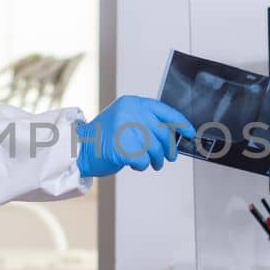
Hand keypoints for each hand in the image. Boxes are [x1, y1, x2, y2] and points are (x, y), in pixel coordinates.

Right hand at [76, 97, 194, 177]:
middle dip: (168, 149)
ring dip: (156, 160)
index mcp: (132, 103)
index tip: (190, 132)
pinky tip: (133, 164)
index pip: (165, 111)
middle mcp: (130, 113)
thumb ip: (146, 122)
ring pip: (156, 150)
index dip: (181, 123)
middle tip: (167, 157)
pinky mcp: (123, 149)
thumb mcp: (125, 119)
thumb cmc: (104, 137)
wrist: (79, 149)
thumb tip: (174, 134)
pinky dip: (141, 166)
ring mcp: (126, 130)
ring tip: (150, 163)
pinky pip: (144, 161)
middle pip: (163, 134)